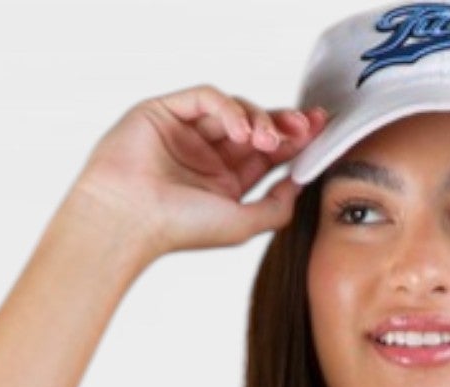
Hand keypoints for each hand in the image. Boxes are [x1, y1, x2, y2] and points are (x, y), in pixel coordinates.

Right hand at [69, 85, 330, 254]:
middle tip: (306, 124)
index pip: (267, 154)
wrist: (129, 218)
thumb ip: (276, 206)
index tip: (319, 132)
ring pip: (235, 108)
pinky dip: (228, 108)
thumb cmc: (179, 228)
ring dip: (259, 118)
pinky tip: (241, 129)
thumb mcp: (242, 224)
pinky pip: (207, 96)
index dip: (295, 141)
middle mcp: (208, 155)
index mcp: (225, 182)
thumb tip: (300, 182)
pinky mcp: (167, 110)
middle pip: (256, 126)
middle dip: (284, 122)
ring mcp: (188, 131)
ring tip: (267, 139)